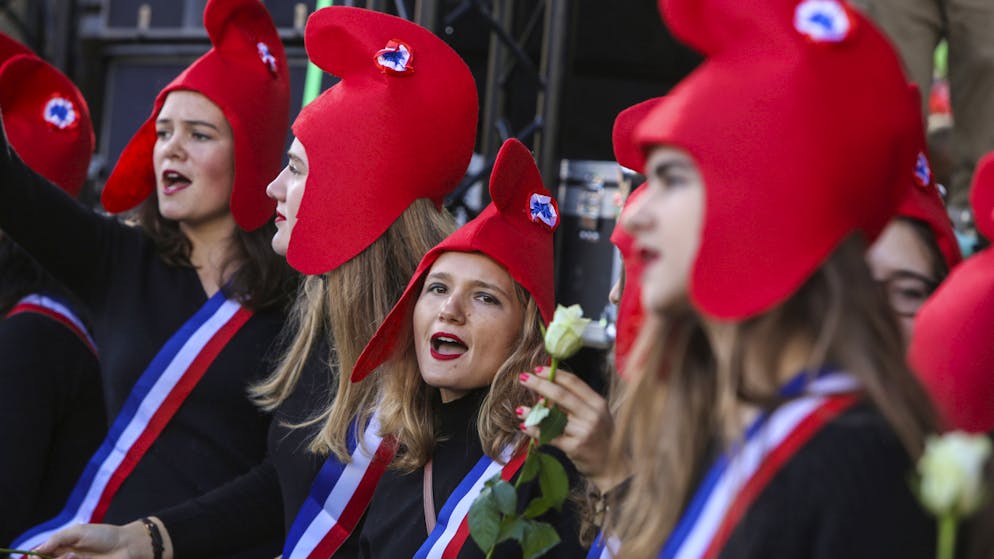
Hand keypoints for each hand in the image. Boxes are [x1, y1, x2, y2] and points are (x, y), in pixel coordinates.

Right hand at [34, 518, 169, 558]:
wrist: (126, 545)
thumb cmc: (104, 535)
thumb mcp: (78, 532)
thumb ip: (57, 539)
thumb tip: (35, 551)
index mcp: (61, 548)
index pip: (40, 556)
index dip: (35, 558)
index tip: (36, 557)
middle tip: (68, 555)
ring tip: (76, 556)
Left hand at [517, 367, 628, 492]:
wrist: (612, 466)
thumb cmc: (600, 439)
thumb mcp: (595, 417)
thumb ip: (575, 405)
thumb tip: (545, 394)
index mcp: (597, 403)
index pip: (574, 382)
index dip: (554, 374)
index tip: (538, 369)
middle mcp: (592, 415)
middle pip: (561, 395)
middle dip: (539, 384)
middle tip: (523, 378)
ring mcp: (584, 431)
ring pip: (553, 417)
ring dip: (533, 412)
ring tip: (519, 409)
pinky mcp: (575, 447)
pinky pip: (550, 435)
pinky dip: (535, 430)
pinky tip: (525, 427)